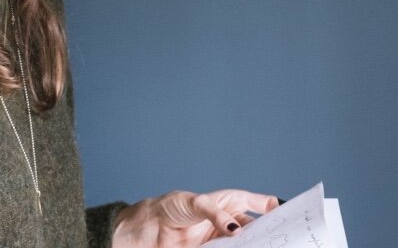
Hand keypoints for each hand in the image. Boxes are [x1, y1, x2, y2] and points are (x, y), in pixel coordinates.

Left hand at [112, 188, 278, 247]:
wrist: (151, 228)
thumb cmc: (172, 207)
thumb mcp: (196, 203)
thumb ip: (216, 214)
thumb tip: (236, 228)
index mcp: (232, 202)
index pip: (263, 204)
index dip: (279, 209)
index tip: (294, 218)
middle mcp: (233, 221)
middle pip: (261, 229)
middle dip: (272, 234)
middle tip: (284, 241)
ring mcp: (226, 239)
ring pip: (250, 245)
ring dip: (256, 246)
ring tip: (268, 247)